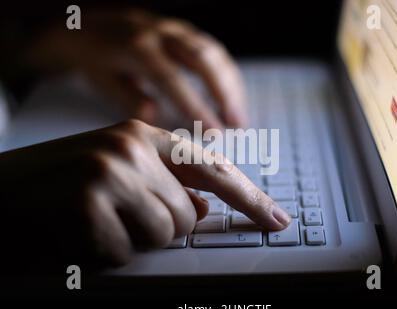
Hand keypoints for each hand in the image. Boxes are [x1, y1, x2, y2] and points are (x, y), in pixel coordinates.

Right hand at [0, 119, 289, 267]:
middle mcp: (129, 147)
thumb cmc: (54, 185)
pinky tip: (77, 234)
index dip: (249, 197)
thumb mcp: (113, 170)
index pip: (212, 168)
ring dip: (132, 238)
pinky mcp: (89, 206)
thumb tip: (202, 208)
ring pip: (165, 234)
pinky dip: (105, 253)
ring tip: (94, 221)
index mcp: (139, 134)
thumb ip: (163, 184)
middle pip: (188, 214)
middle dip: (160, 225)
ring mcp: (109, 174)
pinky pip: (127, 252)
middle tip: (115, 214)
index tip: (276, 218)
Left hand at [29, 9, 246, 128]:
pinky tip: (233, 99)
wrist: (93, 24)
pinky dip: (227, 76)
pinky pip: (214, 51)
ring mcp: (176, 30)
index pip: (172, 79)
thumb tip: (154, 116)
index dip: (196, 106)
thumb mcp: (102, 80)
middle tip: (237, 125)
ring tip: (239, 118)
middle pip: (202, 59)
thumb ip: (128, 97)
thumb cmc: (97, 58)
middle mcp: (161, 34)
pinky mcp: (185, 32)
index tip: (214, 132)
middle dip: (224, 94)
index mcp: (137, 48)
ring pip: (214, 53)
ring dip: (231, 86)